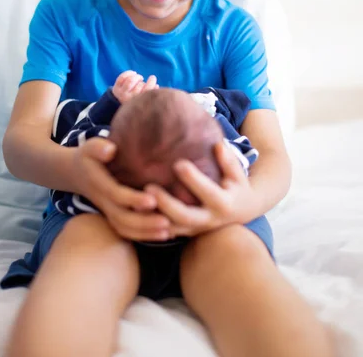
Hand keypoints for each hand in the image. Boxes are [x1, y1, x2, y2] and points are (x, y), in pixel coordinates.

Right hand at [71, 137, 170, 241]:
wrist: (76, 173)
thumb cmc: (89, 156)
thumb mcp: (89, 147)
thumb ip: (98, 147)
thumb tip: (111, 150)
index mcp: (99, 184)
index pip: (116, 195)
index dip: (133, 199)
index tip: (152, 200)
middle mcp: (104, 202)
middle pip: (122, 218)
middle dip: (144, 222)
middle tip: (166, 222)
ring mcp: (108, 212)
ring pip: (125, 228)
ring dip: (146, 233)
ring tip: (168, 232)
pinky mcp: (114, 217)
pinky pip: (127, 232)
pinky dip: (144, 236)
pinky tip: (165, 234)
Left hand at [112, 70, 157, 102]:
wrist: (121, 103)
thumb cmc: (137, 99)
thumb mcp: (145, 98)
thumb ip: (151, 93)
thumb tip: (157, 86)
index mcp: (138, 103)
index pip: (147, 91)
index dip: (151, 82)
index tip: (153, 77)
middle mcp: (129, 99)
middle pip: (139, 85)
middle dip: (142, 81)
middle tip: (142, 79)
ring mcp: (121, 94)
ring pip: (131, 81)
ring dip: (136, 77)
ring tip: (139, 77)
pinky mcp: (116, 89)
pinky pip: (122, 77)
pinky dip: (129, 73)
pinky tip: (133, 73)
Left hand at [144, 142, 261, 237]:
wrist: (243, 212)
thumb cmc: (237, 185)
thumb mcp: (238, 173)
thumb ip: (228, 160)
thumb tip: (218, 145)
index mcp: (224, 204)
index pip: (207, 192)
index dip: (193, 179)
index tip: (178, 163)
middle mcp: (209, 220)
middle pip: (185, 216)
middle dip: (166, 203)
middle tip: (148, 187)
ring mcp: (197, 229)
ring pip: (172, 228)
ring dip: (153, 218)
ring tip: (134, 203)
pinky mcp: (186, 233)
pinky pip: (166, 232)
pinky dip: (151, 225)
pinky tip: (135, 212)